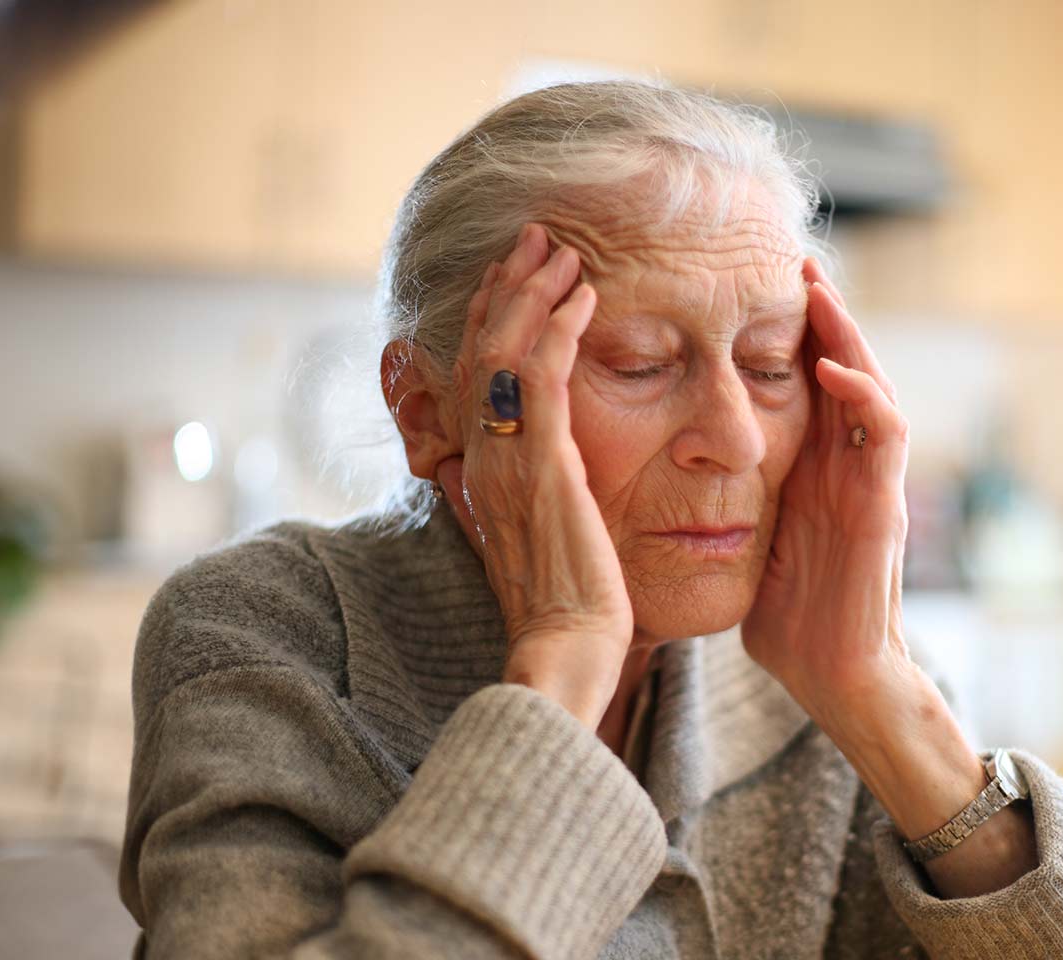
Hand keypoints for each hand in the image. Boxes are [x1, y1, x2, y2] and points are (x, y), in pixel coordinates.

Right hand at [435, 222, 630, 730]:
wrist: (564, 653)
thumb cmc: (563, 609)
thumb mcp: (531, 542)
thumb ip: (516, 499)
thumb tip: (503, 474)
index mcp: (481, 472)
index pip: (477, 377)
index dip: (492, 320)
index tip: (514, 278)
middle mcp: (483, 458)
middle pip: (481, 350)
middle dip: (508, 288)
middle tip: (536, 238)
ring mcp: (508, 460)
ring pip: (505, 352)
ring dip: (533, 293)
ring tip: (562, 250)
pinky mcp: (542, 466)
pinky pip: (541, 377)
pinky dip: (559, 328)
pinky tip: (585, 296)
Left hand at [741, 258, 919, 736]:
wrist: (831, 676)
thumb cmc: (787, 615)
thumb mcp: (747, 536)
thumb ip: (728, 495)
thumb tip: (667, 470)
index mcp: (812, 469)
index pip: (805, 383)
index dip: (788, 336)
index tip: (751, 288)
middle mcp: (845, 466)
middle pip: (842, 368)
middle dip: (823, 315)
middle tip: (795, 261)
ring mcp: (869, 483)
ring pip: (870, 386)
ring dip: (848, 335)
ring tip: (818, 288)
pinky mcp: (881, 508)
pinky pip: (883, 437)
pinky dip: (861, 396)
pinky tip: (830, 366)